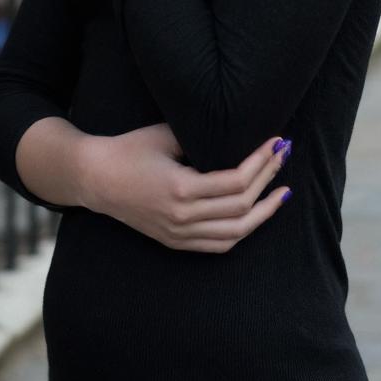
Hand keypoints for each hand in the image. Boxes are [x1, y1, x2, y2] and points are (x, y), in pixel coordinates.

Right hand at [81, 123, 292, 252]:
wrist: (96, 179)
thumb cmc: (130, 150)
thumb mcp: (165, 136)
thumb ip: (200, 138)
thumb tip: (237, 135)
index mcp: (181, 189)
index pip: (236, 181)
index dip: (261, 163)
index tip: (276, 143)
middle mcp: (182, 217)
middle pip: (241, 206)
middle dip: (267, 179)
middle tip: (283, 156)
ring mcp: (179, 234)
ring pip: (235, 233)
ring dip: (264, 212)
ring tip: (282, 193)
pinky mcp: (176, 241)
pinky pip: (219, 245)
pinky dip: (242, 232)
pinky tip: (255, 216)